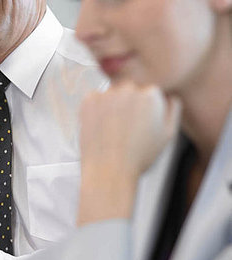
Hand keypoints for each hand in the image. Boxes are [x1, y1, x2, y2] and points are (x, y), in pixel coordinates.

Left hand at [78, 82, 180, 224]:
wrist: (109, 170)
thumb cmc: (138, 157)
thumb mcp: (168, 134)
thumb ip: (171, 109)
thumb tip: (168, 96)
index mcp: (151, 95)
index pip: (148, 92)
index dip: (144, 110)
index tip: (138, 124)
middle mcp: (129, 89)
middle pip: (129, 90)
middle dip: (127, 104)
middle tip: (125, 129)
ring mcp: (107, 94)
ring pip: (111, 95)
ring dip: (111, 106)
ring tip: (113, 131)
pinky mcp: (89, 100)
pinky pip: (94, 99)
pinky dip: (95, 110)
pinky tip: (101, 128)